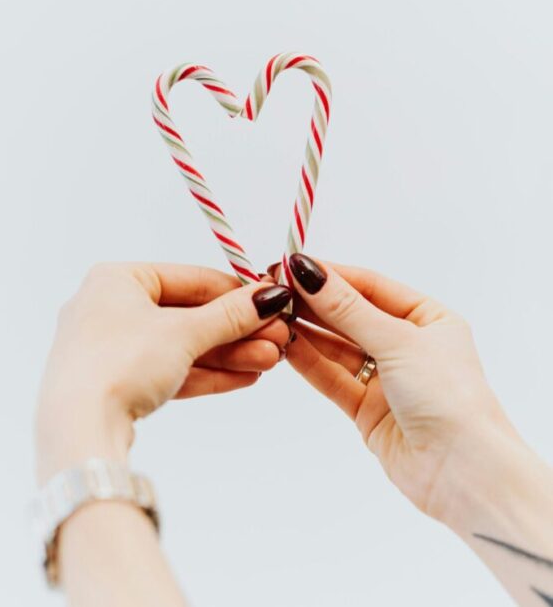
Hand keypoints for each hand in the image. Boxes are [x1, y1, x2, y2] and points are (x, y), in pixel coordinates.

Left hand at [35, 262, 291, 483]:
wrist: (78, 432)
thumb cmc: (120, 363)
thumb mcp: (183, 333)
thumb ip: (229, 315)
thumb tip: (270, 297)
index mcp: (117, 280)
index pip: (190, 279)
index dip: (235, 293)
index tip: (271, 302)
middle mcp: (111, 309)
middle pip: (189, 316)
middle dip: (237, 331)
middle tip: (279, 339)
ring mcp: (113, 349)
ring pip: (182, 347)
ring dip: (228, 354)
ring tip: (270, 361)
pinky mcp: (118, 383)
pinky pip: (170, 370)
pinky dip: (206, 373)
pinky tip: (245, 376)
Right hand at [276, 254, 525, 531]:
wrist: (463, 473)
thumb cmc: (448, 396)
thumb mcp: (398, 341)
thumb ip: (348, 310)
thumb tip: (309, 273)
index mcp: (428, 319)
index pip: (371, 287)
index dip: (332, 275)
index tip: (293, 265)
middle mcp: (407, 345)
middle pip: (351, 316)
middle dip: (314, 303)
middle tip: (275, 288)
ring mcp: (386, 378)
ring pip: (338, 348)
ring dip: (307, 331)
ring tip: (274, 315)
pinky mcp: (367, 408)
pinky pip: (333, 377)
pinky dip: (310, 362)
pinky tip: (287, 345)